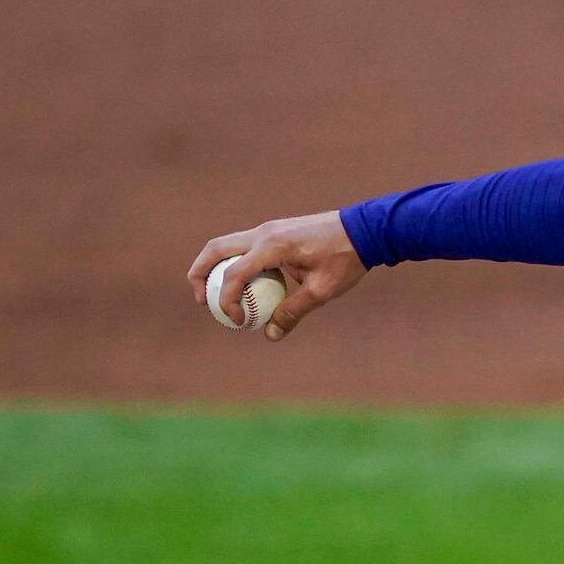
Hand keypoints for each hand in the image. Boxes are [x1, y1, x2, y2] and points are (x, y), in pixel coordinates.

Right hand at [188, 211, 365, 341]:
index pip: (234, 273)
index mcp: (273, 246)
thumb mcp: (322, 291)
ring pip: (226, 245)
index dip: (227, 300)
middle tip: (200, 301)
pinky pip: (244, 247)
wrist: (363, 230)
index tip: (237, 321)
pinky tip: (244, 287)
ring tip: (214, 294)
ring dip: (214, 267)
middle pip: (215, 249)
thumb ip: (293, 312)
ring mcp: (267, 229)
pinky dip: (234, 264)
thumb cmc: (345, 259)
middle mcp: (263, 233)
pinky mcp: (274, 231)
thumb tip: (270, 334)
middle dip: (199, 274)